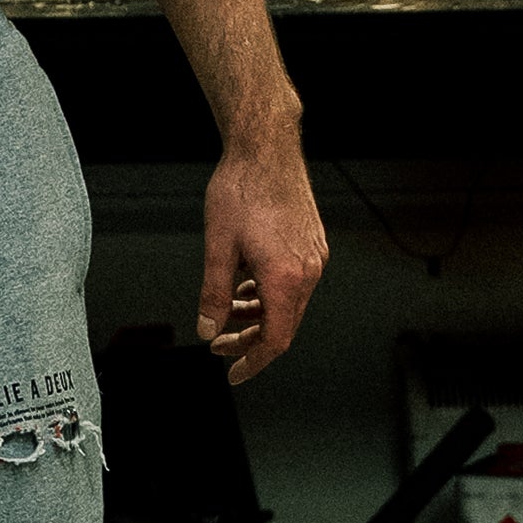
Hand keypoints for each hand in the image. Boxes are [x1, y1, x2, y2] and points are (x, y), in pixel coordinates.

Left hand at [198, 131, 326, 384]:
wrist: (266, 149)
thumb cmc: (241, 189)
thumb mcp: (217, 246)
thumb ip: (213, 294)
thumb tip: (207, 329)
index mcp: (285, 277)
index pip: (275, 339)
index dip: (253, 361)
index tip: (233, 373)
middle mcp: (307, 270)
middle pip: (283, 325)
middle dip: (249, 340)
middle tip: (218, 344)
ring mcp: (314, 256)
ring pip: (288, 304)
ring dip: (257, 314)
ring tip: (226, 310)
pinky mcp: (313, 244)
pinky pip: (293, 282)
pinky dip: (268, 292)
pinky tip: (245, 285)